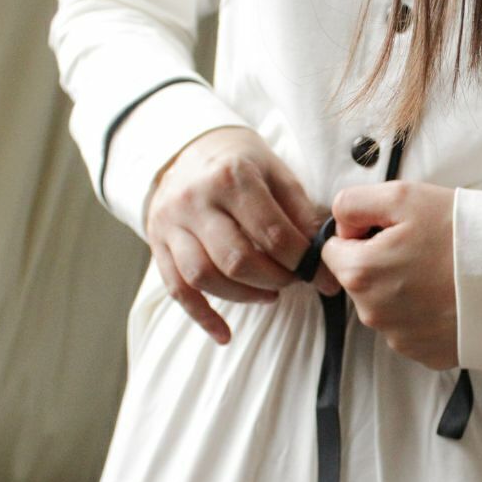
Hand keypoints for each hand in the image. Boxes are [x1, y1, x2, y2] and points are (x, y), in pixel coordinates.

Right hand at [145, 125, 340, 344]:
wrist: (186, 148)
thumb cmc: (240, 163)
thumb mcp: (275, 172)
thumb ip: (299, 211)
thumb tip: (323, 256)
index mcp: (231, 177)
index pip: (271, 232)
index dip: (302, 261)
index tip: (322, 275)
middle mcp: (196, 200)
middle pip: (237, 259)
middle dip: (275, 279)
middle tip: (294, 281)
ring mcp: (172, 224)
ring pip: (205, 276)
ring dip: (244, 296)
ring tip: (270, 293)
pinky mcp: (158, 244)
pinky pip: (177, 289)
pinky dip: (202, 315)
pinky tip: (225, 333)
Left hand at [320, 181, 458, 370]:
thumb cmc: (462, 233)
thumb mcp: (402, 196)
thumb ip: (354, 204)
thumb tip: (342, 224)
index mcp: (361, 273)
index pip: (334, 248)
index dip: (362, 232)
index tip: (394, 228)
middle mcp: (374, 314)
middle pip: (361, 279)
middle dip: (382, 261)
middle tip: (424, 246)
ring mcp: (401, 338)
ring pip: (386, 304)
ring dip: (404, 288)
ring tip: (442, 271)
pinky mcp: (427, 354)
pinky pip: (413, 327)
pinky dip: (426, 312)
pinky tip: (450, 295)